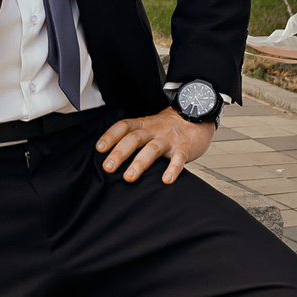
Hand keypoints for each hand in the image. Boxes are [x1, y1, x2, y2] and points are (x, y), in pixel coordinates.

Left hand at [96, 107, 213, 183]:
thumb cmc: (169, 127)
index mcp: (144, 125)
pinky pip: (178, 159)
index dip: (110, 136)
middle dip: (120, 153)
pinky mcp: (184, 148)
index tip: (99, 148)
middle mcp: (154, 131)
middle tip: (108, 168)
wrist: (197, 116)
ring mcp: (169, 139)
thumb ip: (134, 136)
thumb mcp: (149, 126)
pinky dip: (172, 169)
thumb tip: (111, 155)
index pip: (124, 126)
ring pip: (153, 149)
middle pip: (134, 139)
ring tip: (129, 177)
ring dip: (140, 163)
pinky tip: (166, 180)